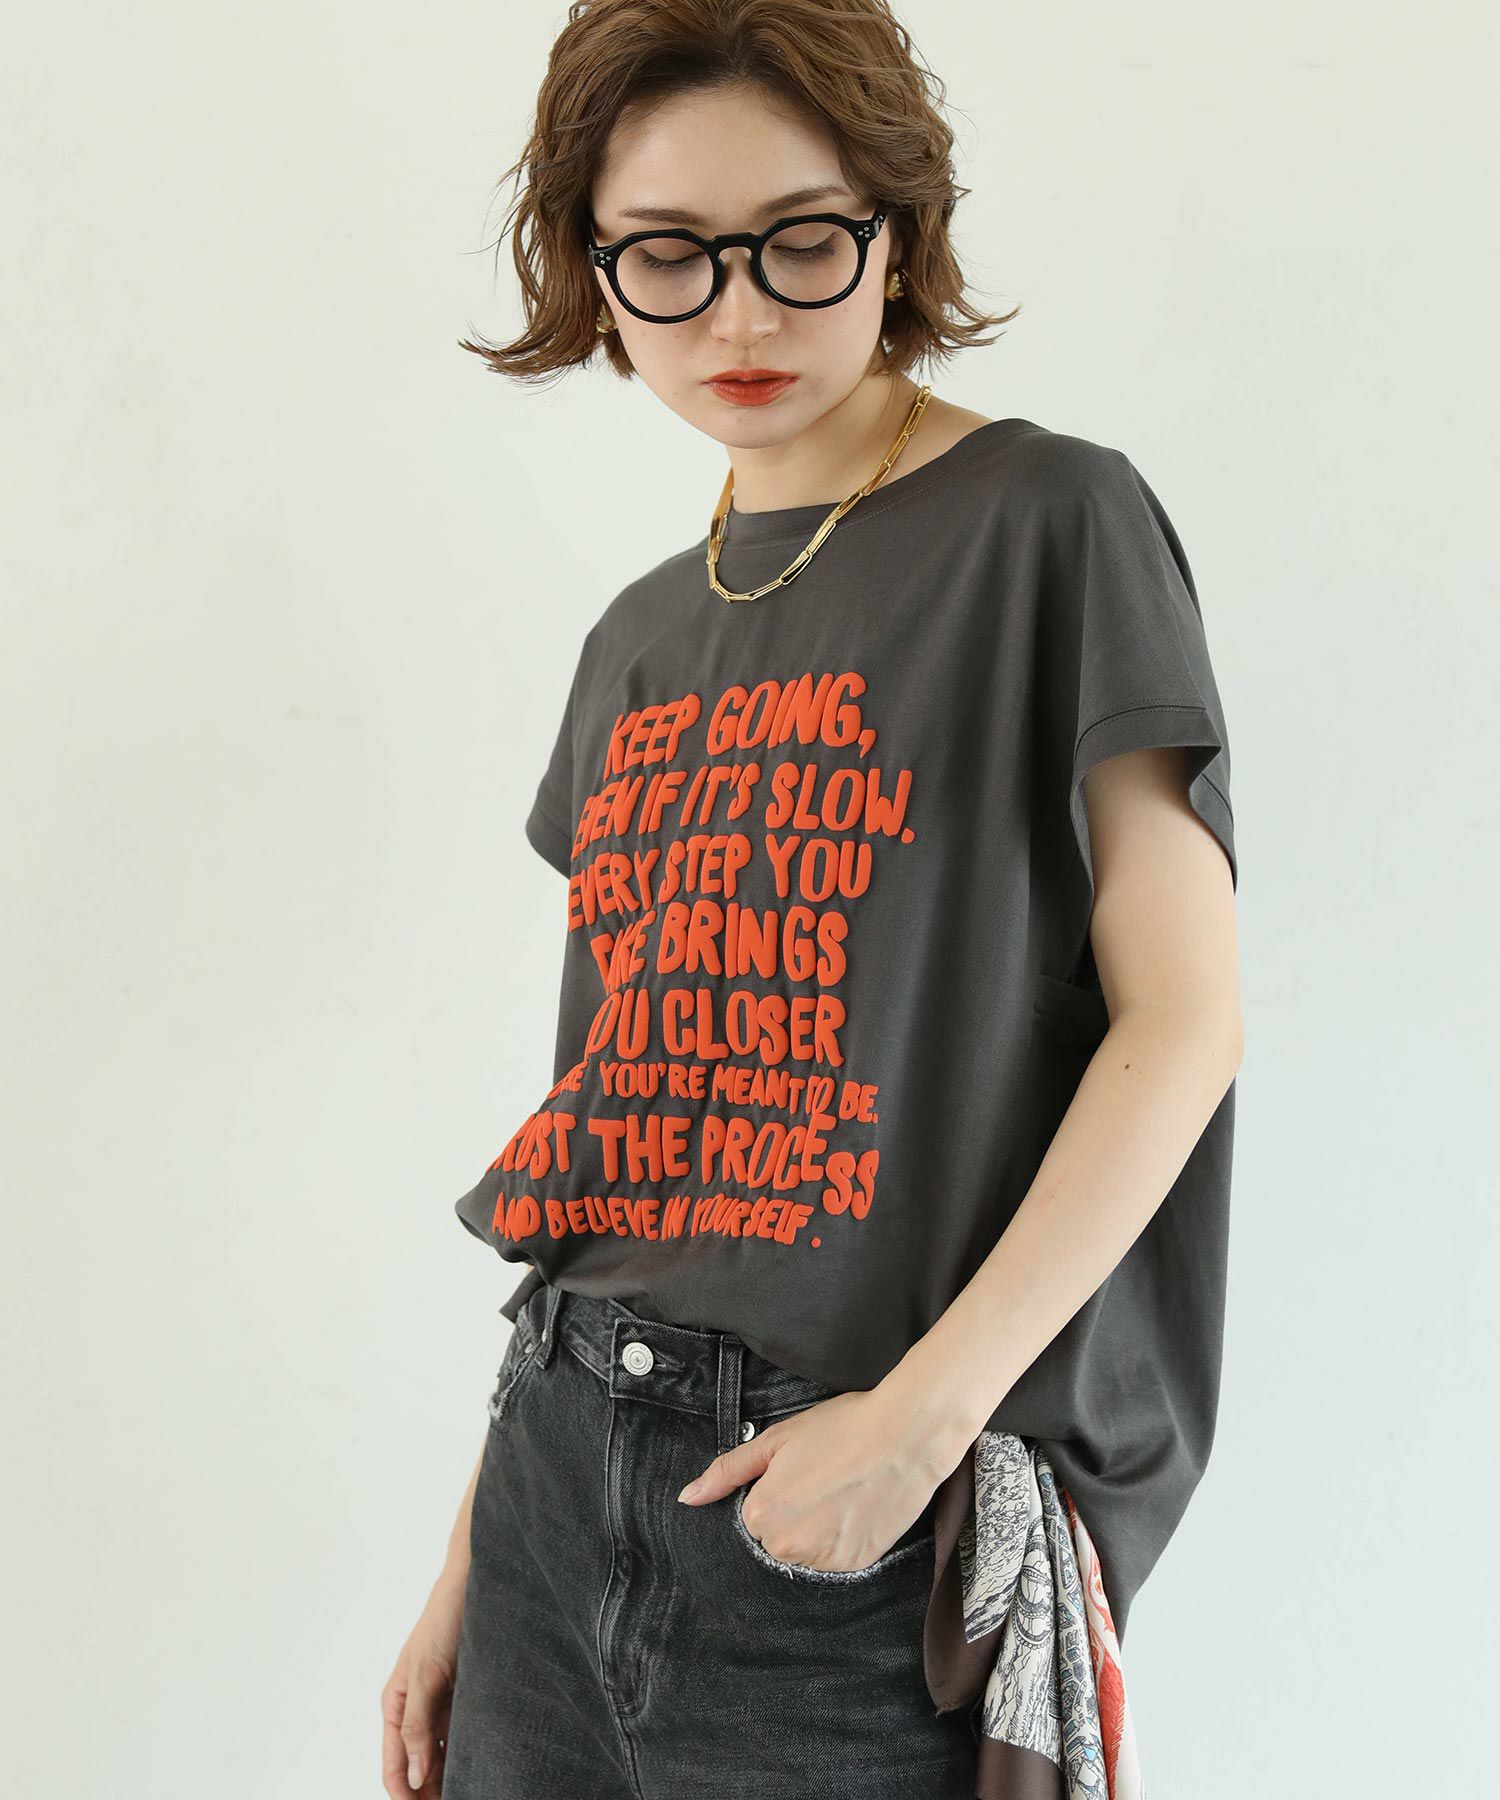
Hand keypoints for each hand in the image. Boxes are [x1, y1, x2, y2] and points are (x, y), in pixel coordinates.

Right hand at [380, 1566, 465, 1796]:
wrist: (476, 1585)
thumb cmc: (443, 1621)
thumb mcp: (426, 1673)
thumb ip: (417, 1725)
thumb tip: (414, 1775)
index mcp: (395, 1706)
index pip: (394, 1767)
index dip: (407, 1795)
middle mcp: (415, 1711)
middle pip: (419, 1767)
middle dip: (431, 1792)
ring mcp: (441, 1706)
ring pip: (443, 1756)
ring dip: (453, 1777)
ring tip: (476, 1790)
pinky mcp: (465, 1698)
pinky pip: (464, 1736)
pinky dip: (471, 1754)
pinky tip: (485, 1768)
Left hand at [676, 1385, 943, 1572]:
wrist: (904, 1435)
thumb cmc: (840, 1428)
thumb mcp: (776, 1440)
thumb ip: (728, 1471)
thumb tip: (688, 1497)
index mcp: (762, 1515)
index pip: (752, 1516)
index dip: (774, 1490)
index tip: (799, 1471)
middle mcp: (789, 1547)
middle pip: (776, 1538)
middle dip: (792, 1513)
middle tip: (822, 1478)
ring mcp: (825, 1560)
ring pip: (806, 1550)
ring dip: (816, 1529)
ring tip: (842, 1491)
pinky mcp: (857, 1565)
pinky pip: (835, 1559)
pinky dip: (842, 1538)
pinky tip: (857, 1507)